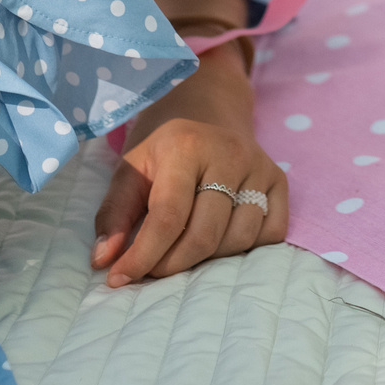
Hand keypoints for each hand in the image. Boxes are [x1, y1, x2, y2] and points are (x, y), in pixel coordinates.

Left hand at [90, 46, 289, 286]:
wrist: (206, 105)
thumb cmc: (162, 144)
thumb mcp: (130, 169)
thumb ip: (113, 214)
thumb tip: (104, 261)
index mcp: (186, 146)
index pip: (168, 218)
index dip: (143, 256)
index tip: (120, 278)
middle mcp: (229, 154)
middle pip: (205, 235)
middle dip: (173, 264)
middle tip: (152, 268)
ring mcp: (261, 166)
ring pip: (239, 239)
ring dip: (208, 259)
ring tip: (184, 248)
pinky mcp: (280, 180)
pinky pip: (271, 234)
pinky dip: (245, 247)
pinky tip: (221, 237)